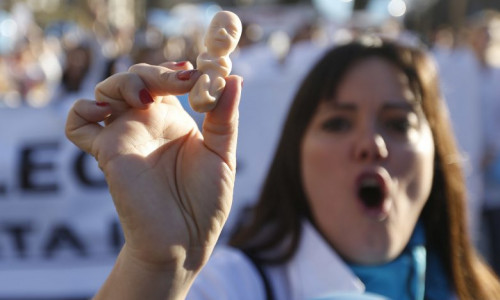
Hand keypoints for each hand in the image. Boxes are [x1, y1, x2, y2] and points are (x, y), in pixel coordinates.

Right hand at [66, 61, 241, 274]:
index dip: (175, 70)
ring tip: (145, 97)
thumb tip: (235, 79)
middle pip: (138, 77)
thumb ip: (225, 118)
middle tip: (181, 80)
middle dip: (156, 71)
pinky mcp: (107, 152)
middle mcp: (147, 123)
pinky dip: (81, 110)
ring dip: (124, 81)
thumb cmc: (206, 202)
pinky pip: (77, 124)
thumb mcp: (222, 155)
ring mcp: (124, 135)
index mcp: (174, 120)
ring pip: (107, 90)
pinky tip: (105, 111)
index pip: (166, 80)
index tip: (193, 72)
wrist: (185, 240)